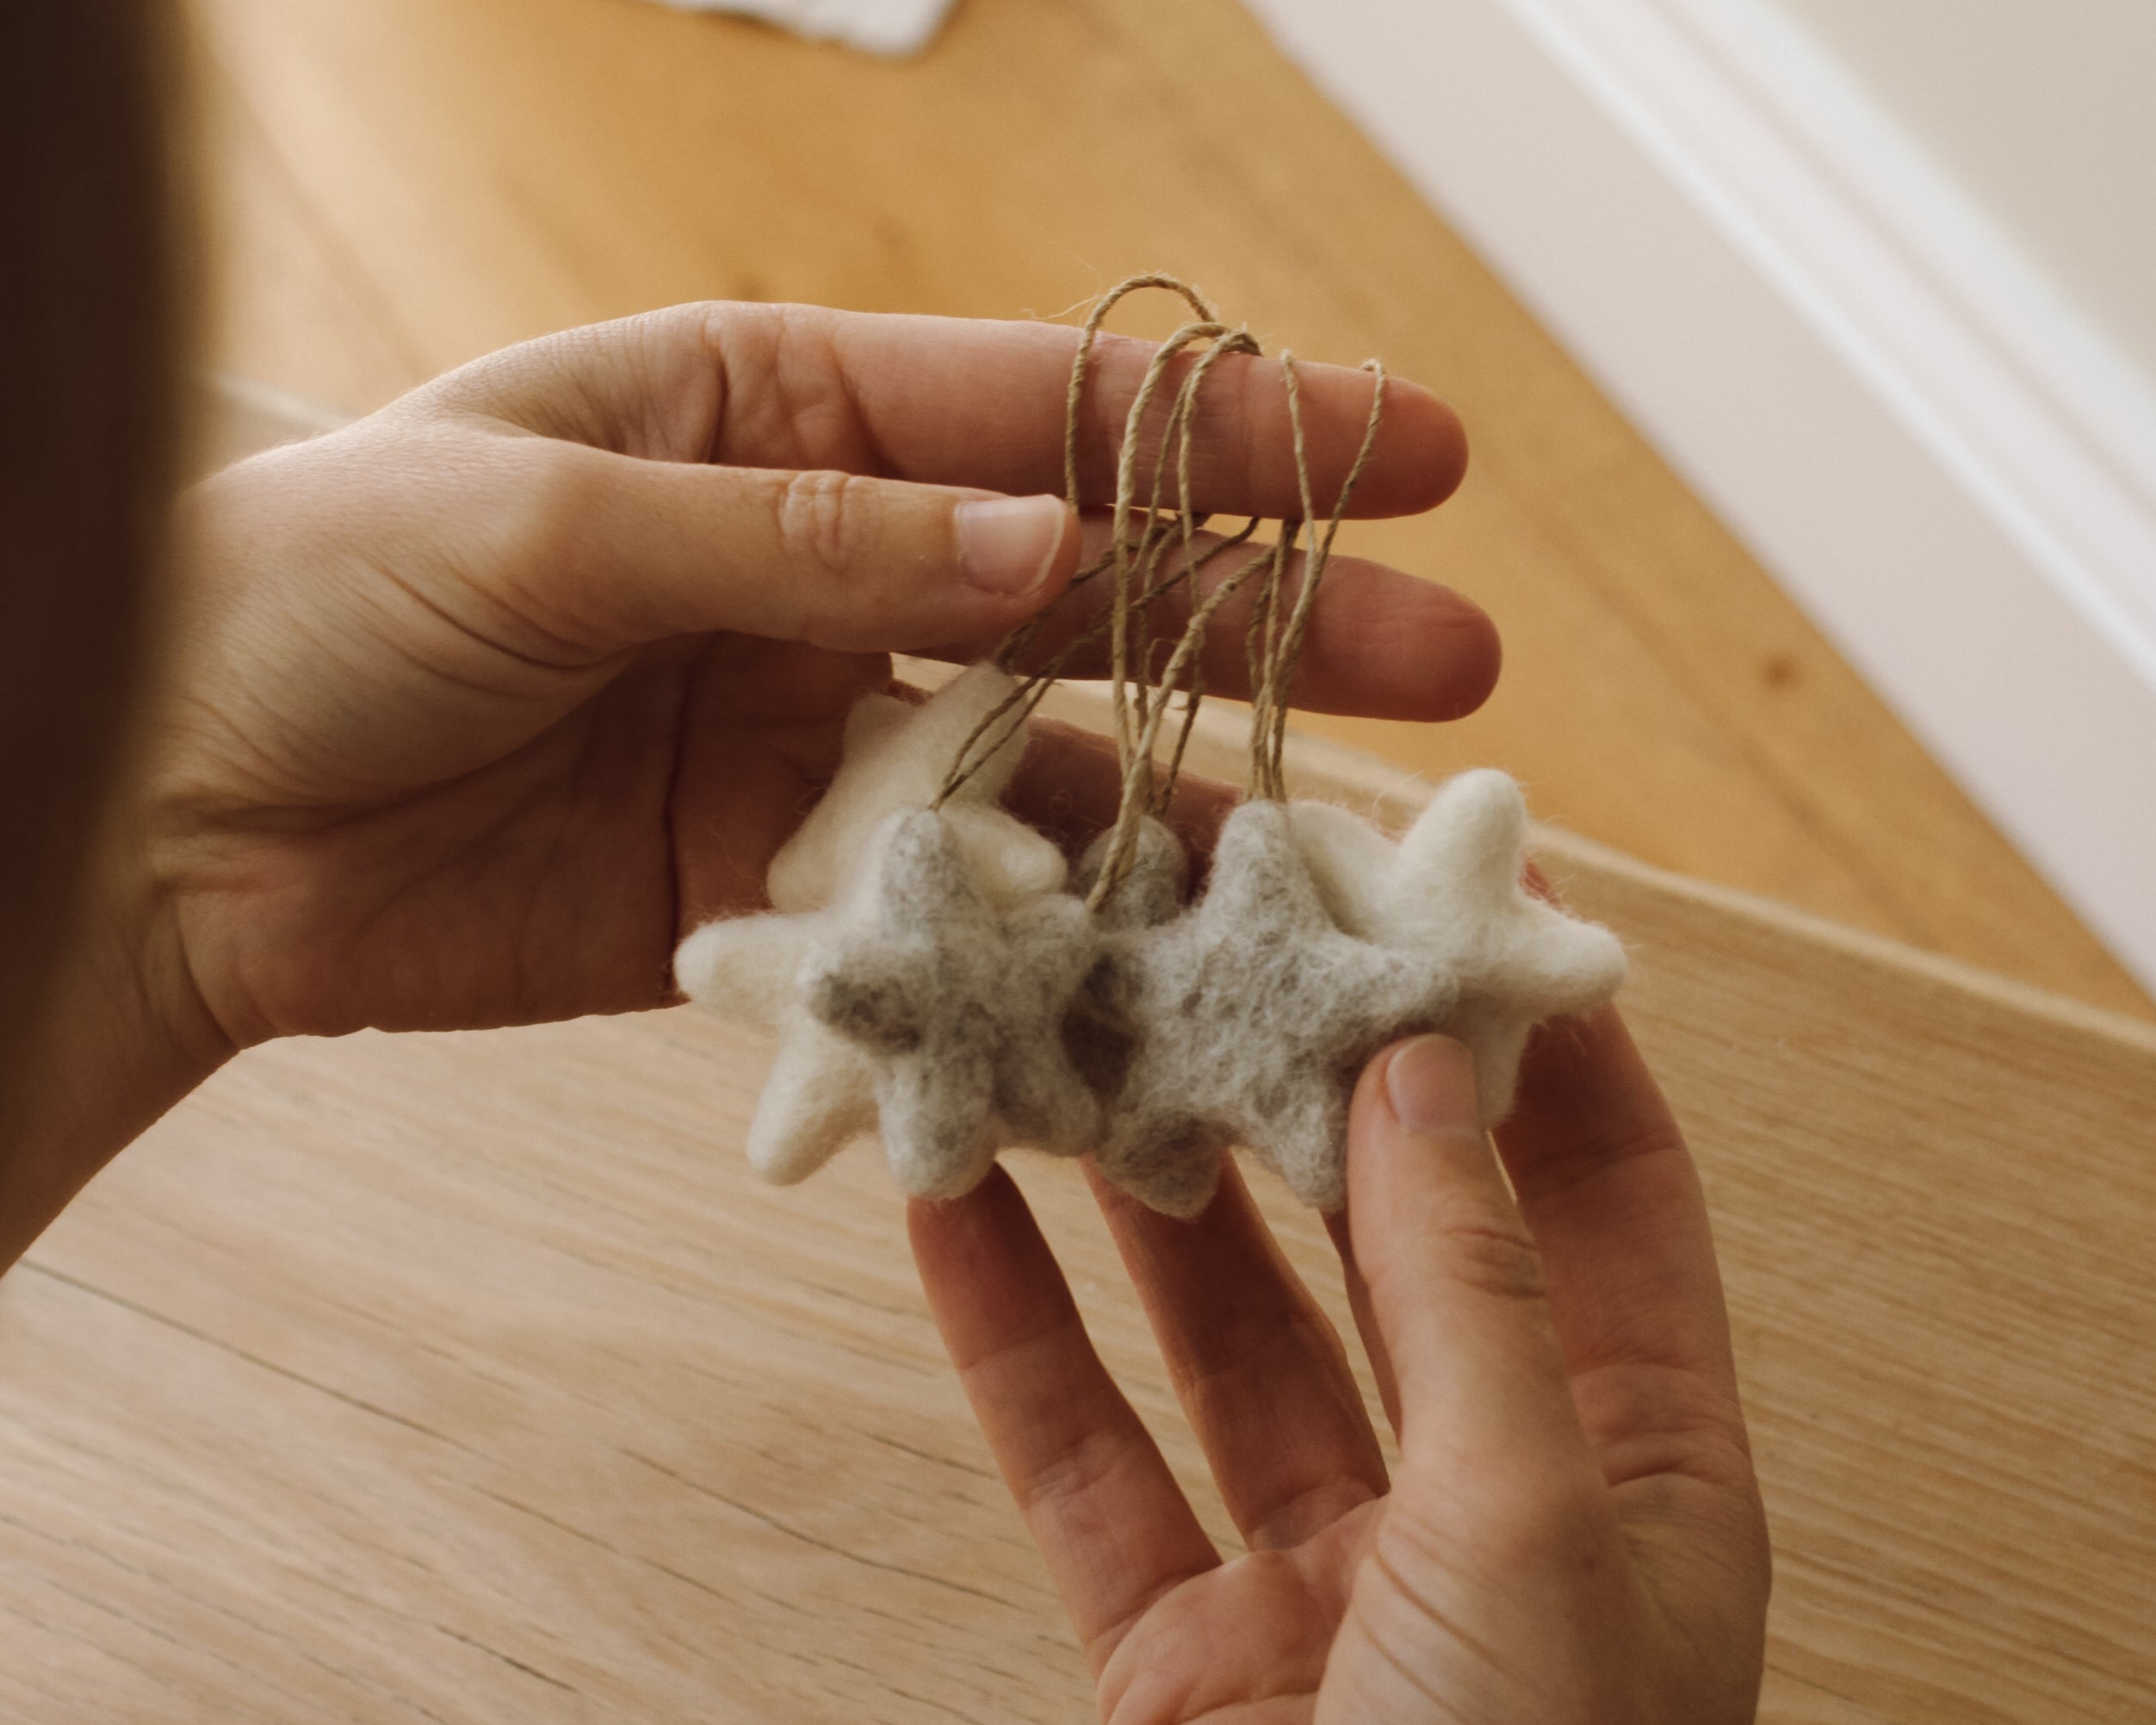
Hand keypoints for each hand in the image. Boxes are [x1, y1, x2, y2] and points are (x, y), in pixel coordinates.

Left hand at [153, 302, 1488, 1047]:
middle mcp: (819, 564)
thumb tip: (1044, 553)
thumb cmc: (306, 594)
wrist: (162, 815)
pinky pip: (949, 898)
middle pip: (1094, 586)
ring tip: (1332, 850)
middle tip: (1450, 655)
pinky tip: (1153, 960)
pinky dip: (1041, 930)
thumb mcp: (554, 514)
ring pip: (1043, 758)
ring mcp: (808, 730)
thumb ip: (808, 537)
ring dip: (1182, 799)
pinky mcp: (780, 879)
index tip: (1413, 444)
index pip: (1046, 408)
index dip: (1236, 429)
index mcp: (769, 413)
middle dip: (1272, 615)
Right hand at [908, 1014, 1769, 1722]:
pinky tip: (951, 1208)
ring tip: (1068, 1030)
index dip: (1531, 1044)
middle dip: (1302, 1090)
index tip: (1443, 896)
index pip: (1600, 1200)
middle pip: (1386, 1243)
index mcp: (1635, 1480)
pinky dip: (1011, 1334)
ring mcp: (1320, 1580)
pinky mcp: (1171, 1652)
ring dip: (1138, 1189)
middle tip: (1220, 930)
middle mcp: (1485, 1509)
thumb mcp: (1534, 1532)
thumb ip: (1468, 1293)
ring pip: (1216, 1331)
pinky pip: (1079, 1456)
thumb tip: (1424, 1070)